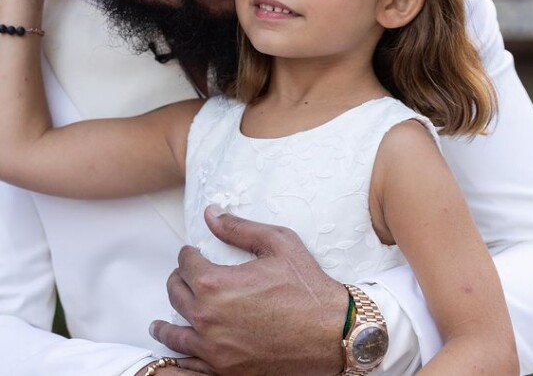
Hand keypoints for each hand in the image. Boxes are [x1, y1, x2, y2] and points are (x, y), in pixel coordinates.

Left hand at [150, 206, 348, 375]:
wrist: (331, 332)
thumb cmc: (306, 286)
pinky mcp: (225, 371)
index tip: (190, 252)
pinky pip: (189, 367)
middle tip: (184, 276)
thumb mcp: (277, 243)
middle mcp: (208, 318)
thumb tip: (211, 214)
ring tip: (160, 323)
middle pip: (177, 294)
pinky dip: (177, 359)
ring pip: (175, 333)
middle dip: (178, 280)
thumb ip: (238, 227)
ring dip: (166, 324)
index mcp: (216, 284)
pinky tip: (174, 355)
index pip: (186, 263)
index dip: (187, 254)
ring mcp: (214, 349)